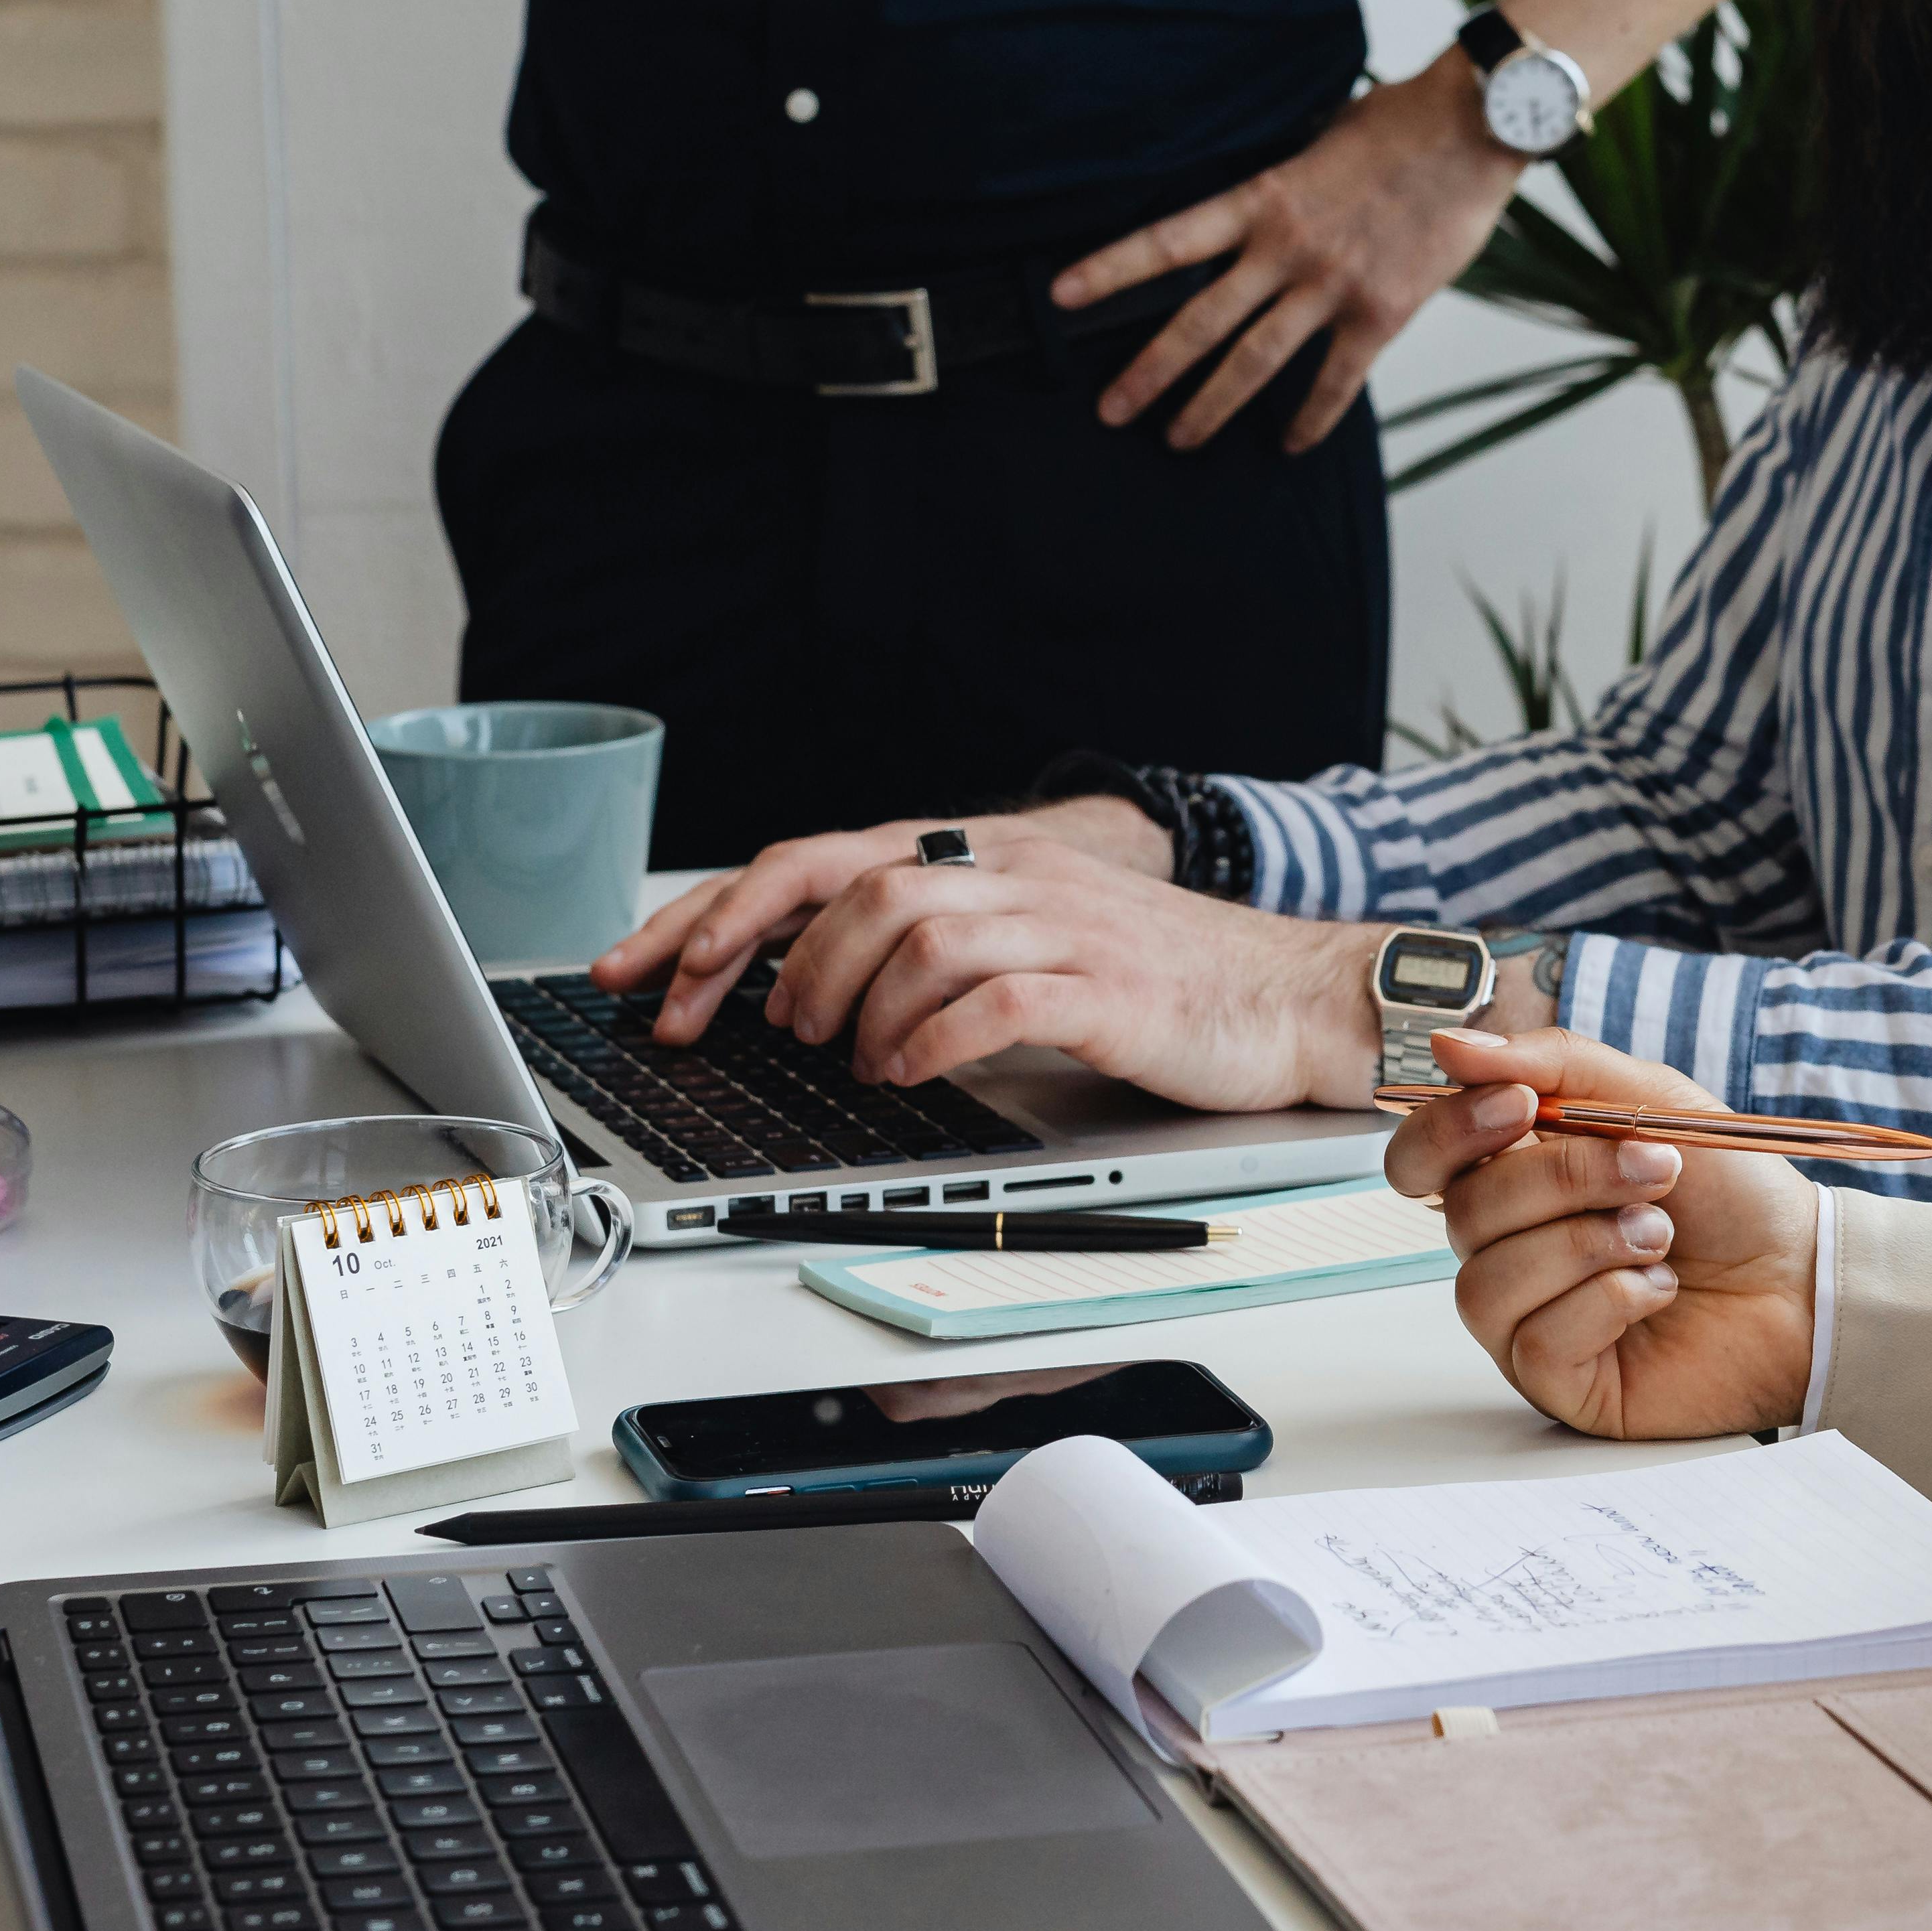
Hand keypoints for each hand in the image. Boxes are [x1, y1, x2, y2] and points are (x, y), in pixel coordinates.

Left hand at [593, 795, 1167, 1043]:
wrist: (1288, 996)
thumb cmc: (1157, 982)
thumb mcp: (1029, 942)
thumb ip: (935, 945)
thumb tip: (804, 986)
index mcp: (986, 857)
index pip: (821, 858)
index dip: (718, 911)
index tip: (643, 970)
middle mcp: (1017, 874)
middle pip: (857, 882)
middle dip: (770, 958)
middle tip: (744, 1028)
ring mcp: (1064, 925)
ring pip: (917, 929)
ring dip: (855, 1002)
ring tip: (848, 1059)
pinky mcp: (1107, 988)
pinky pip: (995, 1000)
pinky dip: (931, 1040)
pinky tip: (910, 1072)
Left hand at [1054, 50, 1523, 452]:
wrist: (1474, 127)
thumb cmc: (1399, 123)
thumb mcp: (1317, 139)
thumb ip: (1279, 184)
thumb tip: (1257, 209)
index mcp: (1262, 199)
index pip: (1168, 240)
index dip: (1110, 269)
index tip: (1061, 296)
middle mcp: (1286, 248)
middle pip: (1200, 322)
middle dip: (1150, 372)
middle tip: (1111, 411)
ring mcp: (1332, 285)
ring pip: (1256, 362)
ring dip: (1211, 407)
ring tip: (1178, 440)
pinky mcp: (1382, 312)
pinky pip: (1336, 381)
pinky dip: (1311, 418)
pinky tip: (1289, 445)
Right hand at [1387, 1028, 1819, 1440]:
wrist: (1802, 1277)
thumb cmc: (1732, 1192)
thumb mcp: (1648, 1096)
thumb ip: (1551, 1063)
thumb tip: (1451, 1047)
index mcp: (1516, 1175)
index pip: (1422, 1158)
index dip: (1450, 1129)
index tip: (1522, 1106)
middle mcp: (1509, 1248)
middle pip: (1461, 1211)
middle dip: (1563, 1178)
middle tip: (1652, 1168)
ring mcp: (1527, 1318)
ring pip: (1486, 1280)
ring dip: (1588, 1243)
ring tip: (1661, 1236)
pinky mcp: (1558, 1379)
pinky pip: (1534, 1341)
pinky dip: (1608, 1301)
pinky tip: (1658, 1290)